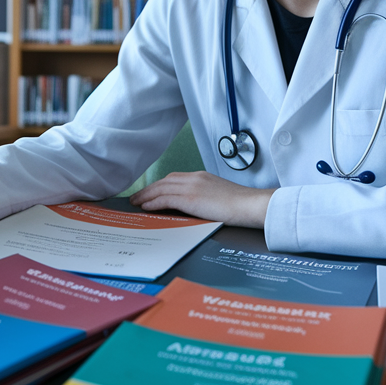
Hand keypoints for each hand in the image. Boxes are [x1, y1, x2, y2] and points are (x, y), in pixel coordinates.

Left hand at [128, 171, 270, 227]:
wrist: (249, 205)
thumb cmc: (240, 205)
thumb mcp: (219, 195)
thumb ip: (205, 196)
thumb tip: (194, 205)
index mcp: (201, 177)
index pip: (174, 178)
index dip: (160, 185)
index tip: (151, 191)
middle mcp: (194, 178)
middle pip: (164, 181)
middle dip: (149, 189)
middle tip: (136, 197)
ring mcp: (192, 187)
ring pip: (161, 189)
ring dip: (146, 196)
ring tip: (136, 203)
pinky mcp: (190, 198)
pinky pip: (165, 199)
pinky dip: (153, 202)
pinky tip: (146, 207)